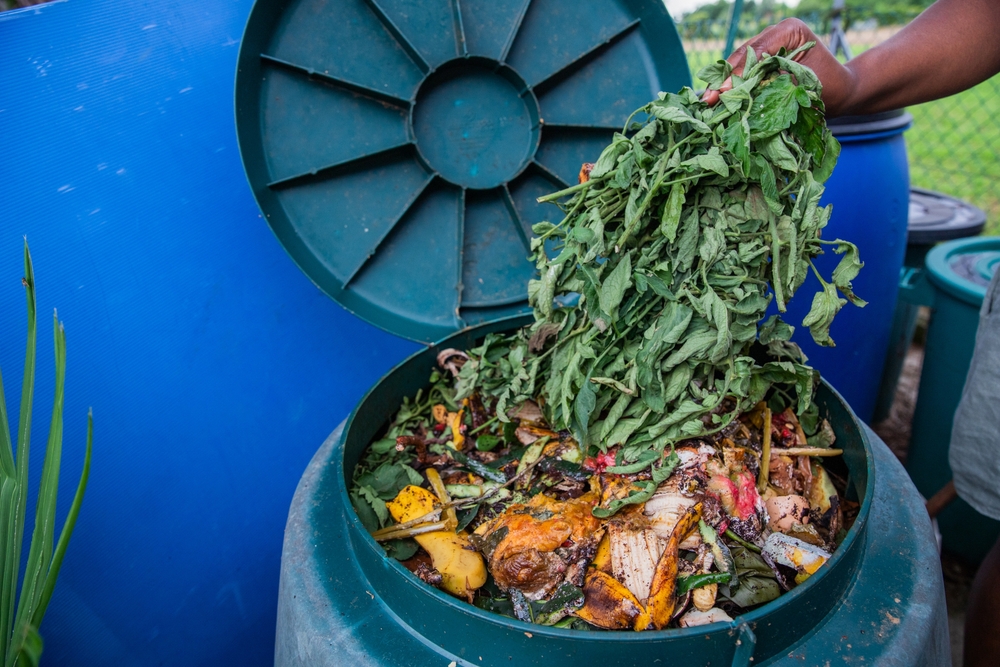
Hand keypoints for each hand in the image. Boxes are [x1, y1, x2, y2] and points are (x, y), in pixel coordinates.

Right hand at [702, 19, 856, 116]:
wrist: (841, 90)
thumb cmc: (829, 88)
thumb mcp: (803, 86)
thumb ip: (773, 84)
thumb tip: (742, 95)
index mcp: (790, 30)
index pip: (757, 50)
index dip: (738, 73)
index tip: (724, 93)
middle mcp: (776, 32)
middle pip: (742, 54)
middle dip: (724, 78)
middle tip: (708, 99)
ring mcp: (767, 44)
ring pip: (738, 62)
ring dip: (723, 83)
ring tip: (707, 101)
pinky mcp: (762, 58)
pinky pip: (742, 70)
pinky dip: (730, 85)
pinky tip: (717, 99)